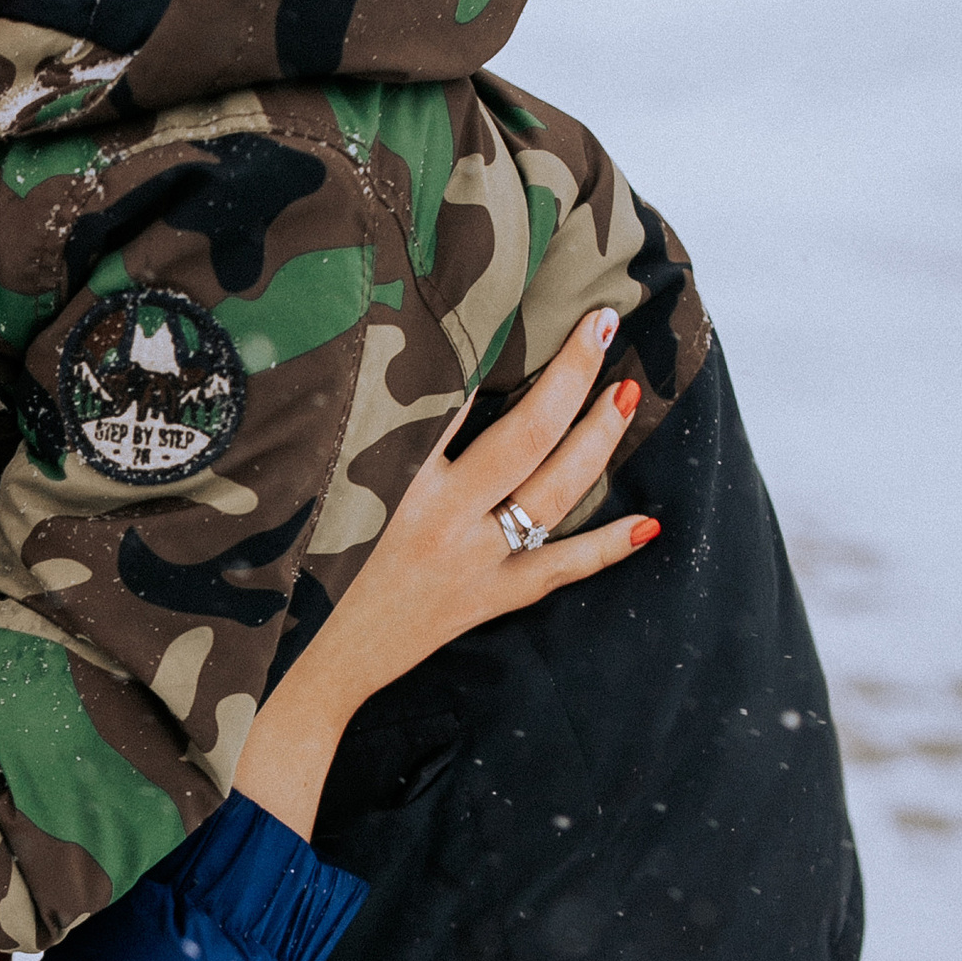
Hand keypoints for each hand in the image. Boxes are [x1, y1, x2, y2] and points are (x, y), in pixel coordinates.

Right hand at [310, 304, 653, 701]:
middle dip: (570, 376)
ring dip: (597, 440)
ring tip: (624, 395)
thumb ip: (380, 435)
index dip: (494, 346)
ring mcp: (474, 561)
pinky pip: (560, 568)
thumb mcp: (334, 488)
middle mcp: (442, 517)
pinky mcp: (490, 598)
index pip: (456, 396)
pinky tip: (647, 523)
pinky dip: (605, 546)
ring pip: (554, 494)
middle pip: (527, 436)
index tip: (524, 299)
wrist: (320, 662)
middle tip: (602, 325)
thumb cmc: (314, 566)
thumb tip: (432, 372)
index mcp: (396, 479)